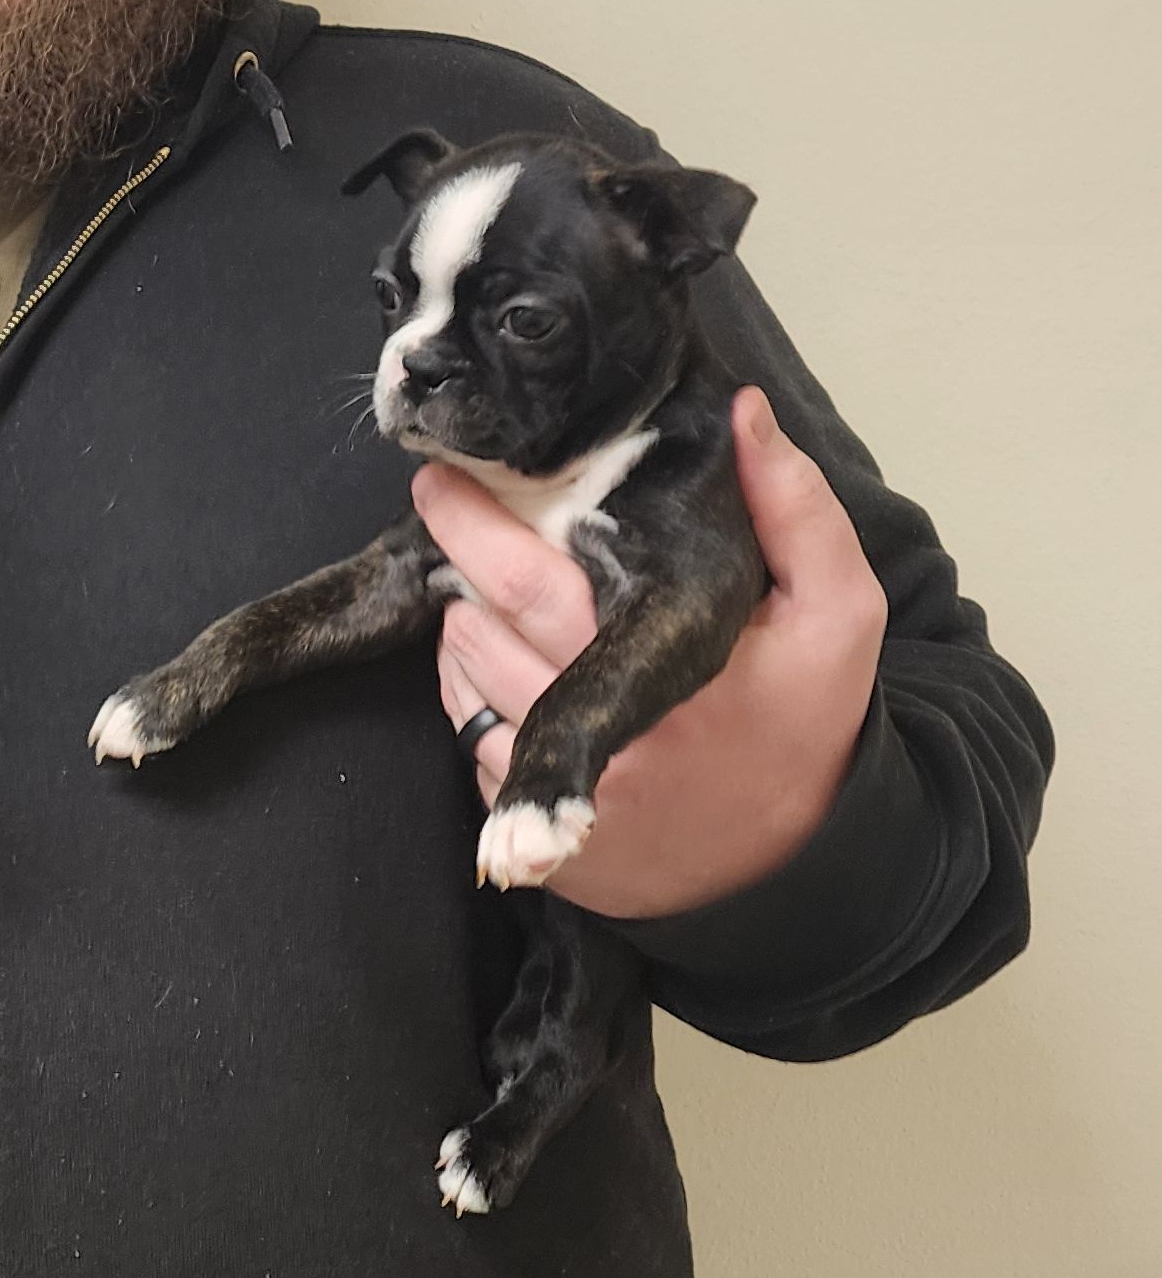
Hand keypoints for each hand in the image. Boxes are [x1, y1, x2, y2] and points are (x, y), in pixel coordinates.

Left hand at [419, 386, 886, 919]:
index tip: (444, 479)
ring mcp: (567, 794)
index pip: (531, 584)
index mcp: (662, 665)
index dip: (474, 528)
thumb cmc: (809, 719)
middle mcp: (603, 736)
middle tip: (440, 510)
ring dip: (458, 629)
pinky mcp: (546, 841)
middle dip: (449, 564)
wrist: (803, 865)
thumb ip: (795, 507)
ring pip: (465, 686)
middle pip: (475, 631)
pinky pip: (474, 749)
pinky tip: (501, 665)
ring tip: (479, 588)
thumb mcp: (838, 611)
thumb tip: (743, 412)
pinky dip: (473, 697)